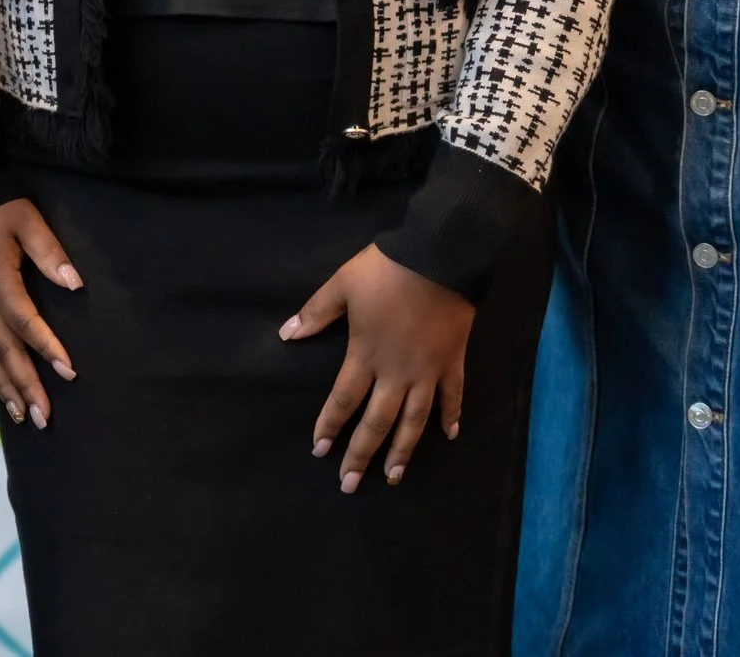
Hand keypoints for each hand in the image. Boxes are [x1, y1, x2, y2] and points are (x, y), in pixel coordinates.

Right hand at [0, 199, 80, 429]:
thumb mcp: (26, 219)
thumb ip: (49, 252)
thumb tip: (75, 285)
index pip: (26, 323)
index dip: (48, 348)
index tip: (70, 372)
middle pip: (6, 352)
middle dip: (27, 386)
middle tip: (45, 418)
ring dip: (7, 388)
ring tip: (25, 417)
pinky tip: (1, 389)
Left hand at [282, 244, 472, 491]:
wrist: (439, 256)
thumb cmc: (386, 271)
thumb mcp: (342, 284)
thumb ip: (315, 313)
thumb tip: (286, 334)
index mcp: (365, 356)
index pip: (343, 400)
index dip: (330, 426)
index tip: (320, 450)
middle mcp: (396, 374)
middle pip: (377, 422)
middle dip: (362, 455)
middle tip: (350, 484)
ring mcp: (427, 371)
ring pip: (414, 421)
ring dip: (403, 451)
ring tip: (394, 477)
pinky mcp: (453, 361)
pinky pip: (453, 396)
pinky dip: (452, 416)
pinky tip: (450, 436)